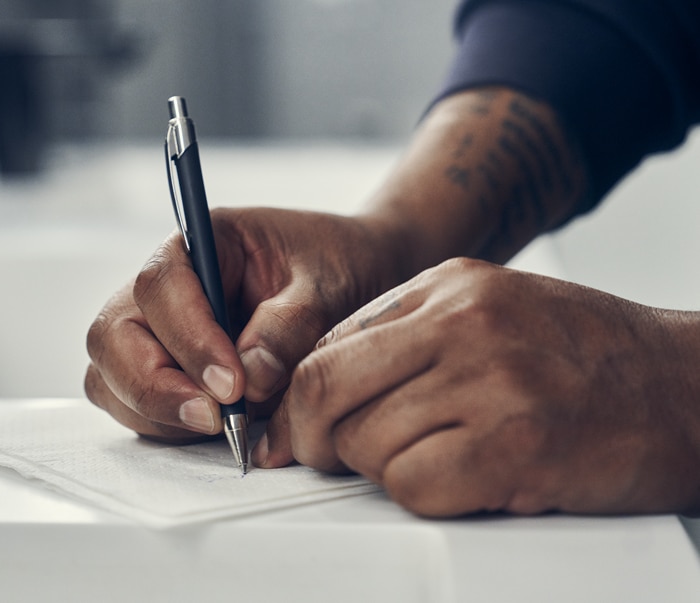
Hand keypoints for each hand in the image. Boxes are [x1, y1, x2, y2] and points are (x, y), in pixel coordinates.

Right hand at [85, 208, 404, 442]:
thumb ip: (289, 324)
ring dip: (157, 411)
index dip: (188, 339)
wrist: (350, 281)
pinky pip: (133, 403)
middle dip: (155, 385)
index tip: (232, 385)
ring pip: (112, 374)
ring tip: (225, 425)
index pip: (161, 285)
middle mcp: (167, 287)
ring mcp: (158, 331)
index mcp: (201, 243)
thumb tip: (251, 376)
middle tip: (215, 419)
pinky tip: (215, 426)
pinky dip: (163, 424)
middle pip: (114, 333)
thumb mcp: (327, 284)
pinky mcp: (165, 371)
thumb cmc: (335, 267)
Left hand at [257, 258, 699, 515]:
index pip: (326, 345)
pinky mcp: (516, 445)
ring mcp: (491, 380)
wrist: (683, 385)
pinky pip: (412, 486)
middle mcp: (464, 323)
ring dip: (380, 469)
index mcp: (448, 286)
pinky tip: (463, 480)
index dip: (295, 400)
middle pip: (325, 390)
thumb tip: (318, 393)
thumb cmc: (581, 356)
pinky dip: (421, 495)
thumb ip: (404, 340)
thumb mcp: (487, 313)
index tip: (287, 432)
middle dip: (308, 439)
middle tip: (323, 459)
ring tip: (433, 459)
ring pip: (365, 444)